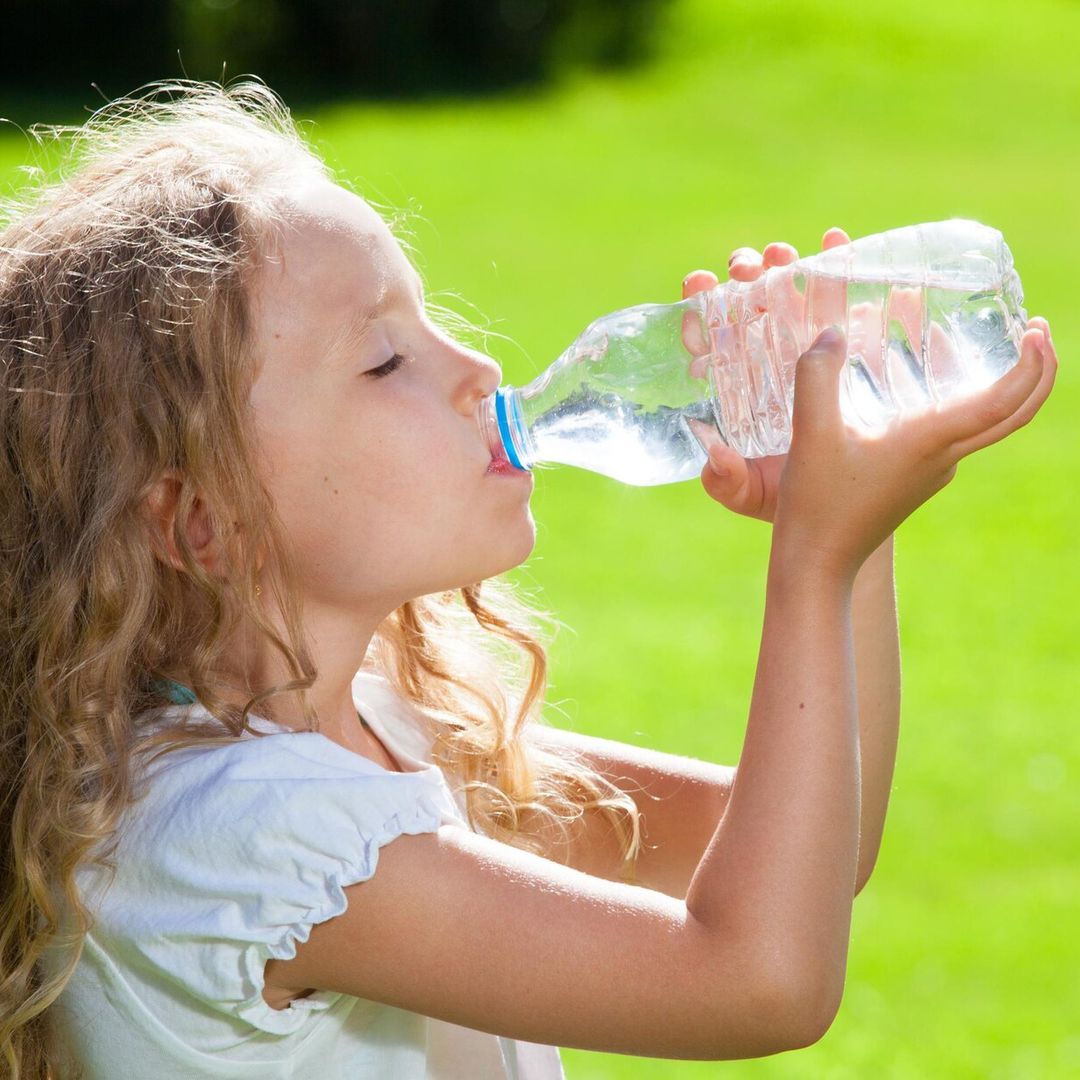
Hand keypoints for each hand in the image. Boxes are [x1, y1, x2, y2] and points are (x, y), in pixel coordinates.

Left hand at [681, 227, 851, 521]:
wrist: (847, 514)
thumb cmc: (791, 502)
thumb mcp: (751, 495)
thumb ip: (727, 481)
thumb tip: (714, 456)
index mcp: (740, 391)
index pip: (714, 342)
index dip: (702, 312)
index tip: (697, 284)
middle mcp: (771, 366)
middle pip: (753, 309)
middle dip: (747, 278)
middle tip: (748, 266)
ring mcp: (812, 354)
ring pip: (796, 298)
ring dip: (790, 267)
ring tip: (787, 253)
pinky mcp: (854, 351)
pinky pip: (848, 304)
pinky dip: (844, 269)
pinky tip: (841, 242)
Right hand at [774, 318, 1057, 581]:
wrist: (816, 562)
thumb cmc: (817, 504)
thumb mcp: (810, 434)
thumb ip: (817, 377)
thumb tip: (831, 334)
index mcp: (931, 444)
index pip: (1005, 404)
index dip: (1031, 366)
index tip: (1036, 330)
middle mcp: (943, 459)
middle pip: (1014, 415)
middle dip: (1037, 371)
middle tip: (1036, 329)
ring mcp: (932, 473)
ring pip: (985, 424)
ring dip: (1000, 384)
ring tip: (985, 344)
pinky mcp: (915, 480)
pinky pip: (953, 434)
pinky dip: (962, 402)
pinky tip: (927, 387)